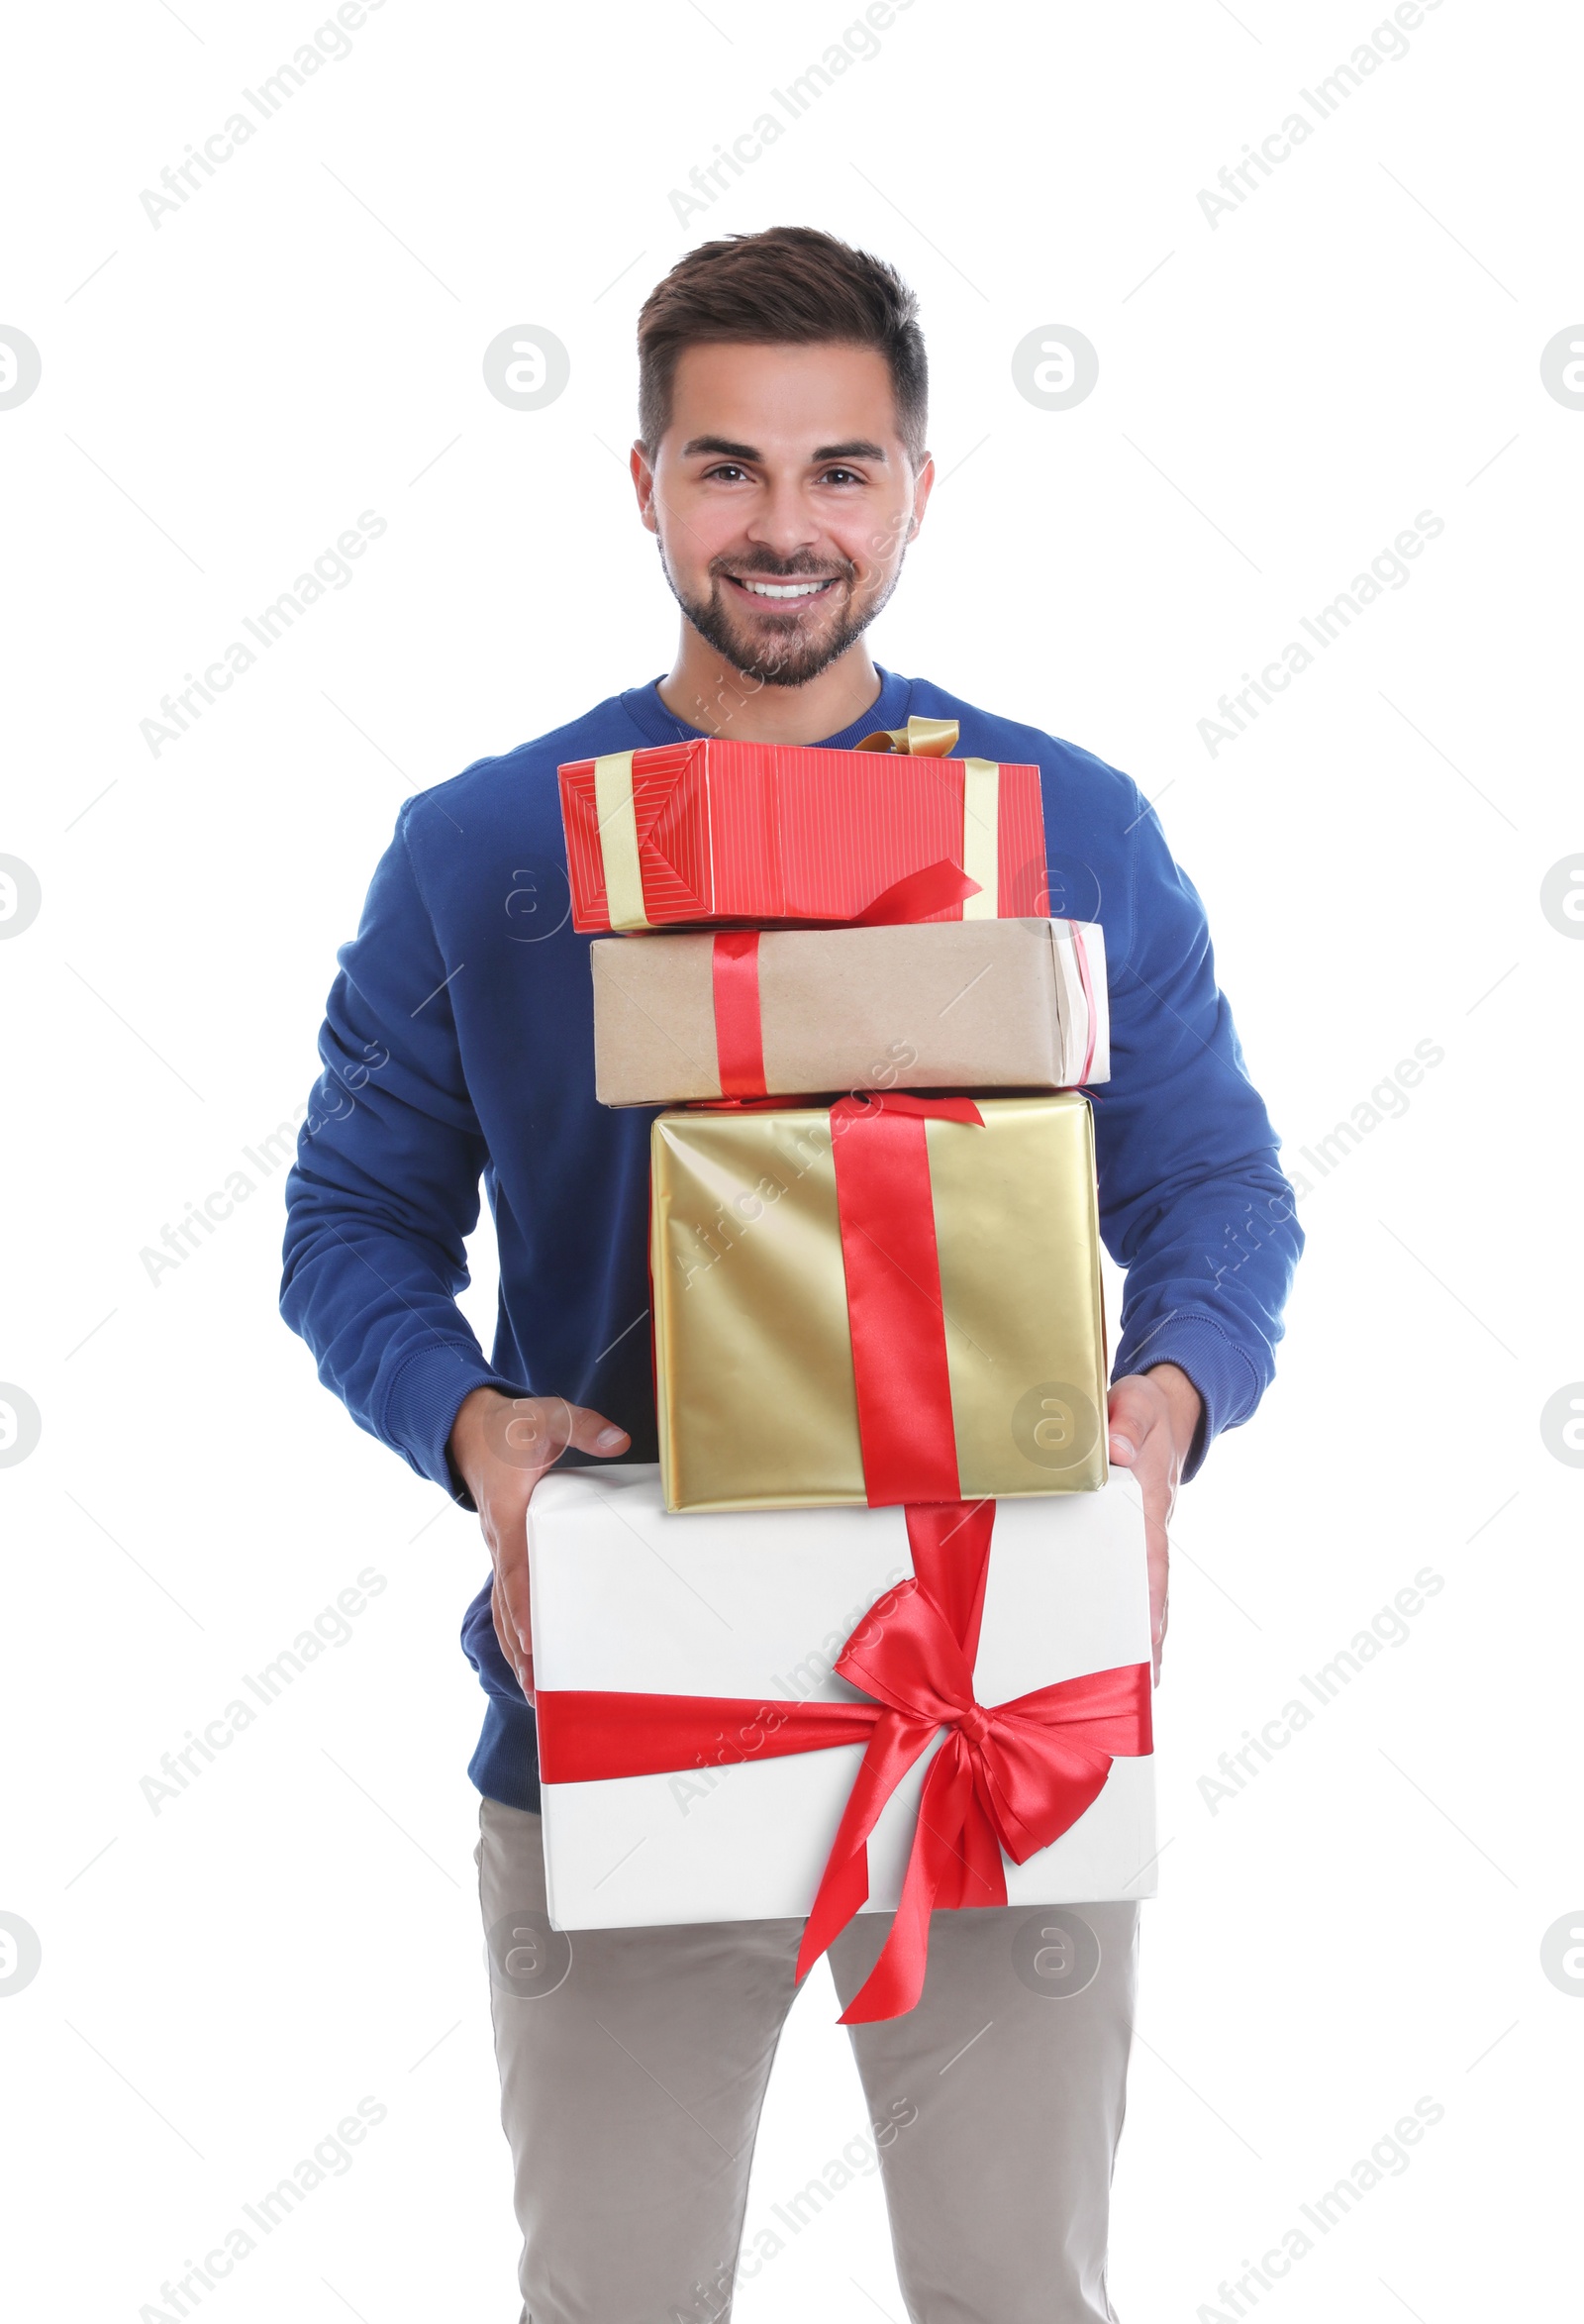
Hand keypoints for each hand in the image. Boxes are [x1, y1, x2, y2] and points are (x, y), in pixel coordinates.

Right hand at [449, 1388, 629, 1705]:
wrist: (469, 1426)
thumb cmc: (510, 1427)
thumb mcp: (547, 1415)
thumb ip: (583, 1426)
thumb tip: (618, 1439)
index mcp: (510, 1514)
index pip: (517, 1570)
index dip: (524, 1609)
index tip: (532, 1645)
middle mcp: (500, 1539)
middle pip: (509, 1604)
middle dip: (521, 1648)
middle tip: (539, 1689)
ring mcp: (498, 1548)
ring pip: (504, 1608)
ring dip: (516, 1649)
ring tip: (534, 1690)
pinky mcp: (504, 1549)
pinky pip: (507, 1596)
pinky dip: (513, 1629)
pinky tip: (527, 1657)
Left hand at [1106, 1363, 1201, 1684]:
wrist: (1163, 1406)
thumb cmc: (1142, 1407)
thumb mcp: (1136, 1401)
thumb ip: (1127, 1422)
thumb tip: (1118, 1453)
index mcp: (1146, 1496)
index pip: (1148, 1552)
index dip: (1148, 1592)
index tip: (1149, 1632)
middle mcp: (1149, 1520)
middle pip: (1151, 1583)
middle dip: (1152, 1629)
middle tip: (1149, 1678)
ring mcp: (1144, 1530)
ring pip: (1144, 1585)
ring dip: (1146, 1629)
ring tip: (1143, 1678)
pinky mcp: (1133, 1531)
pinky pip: (1131, 1572)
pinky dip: (1135, 1606)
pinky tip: (1128, 1639)